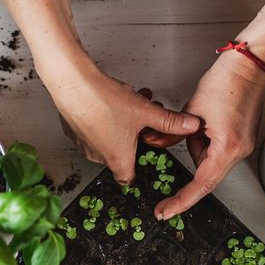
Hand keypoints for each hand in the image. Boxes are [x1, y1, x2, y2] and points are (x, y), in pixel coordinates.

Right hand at [42, 60, 199, 183]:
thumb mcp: (146, 111)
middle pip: (122, 154)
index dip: (139, 169)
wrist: (73, 85)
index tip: (145, 158)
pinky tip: (109, 101)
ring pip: (109, 139)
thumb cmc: (104, 102)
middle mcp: (98, 156)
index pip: (129, 179)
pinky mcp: (74, 131)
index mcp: (118, 159)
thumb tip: (190, 125)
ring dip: (122, 125)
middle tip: (143, 119)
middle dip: (135, 136)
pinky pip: (93, 130)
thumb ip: (170, 121)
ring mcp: (84, 145)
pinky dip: (104, 119)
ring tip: (129, 103)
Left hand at [145, 50, 264, 219]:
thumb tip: (155, 143)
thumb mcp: (190, 110)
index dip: (181, 201)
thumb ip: (171, 132)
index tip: (165, 211)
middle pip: (205, 172)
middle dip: (191, 155)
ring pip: (210, 160)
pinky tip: (207, 120)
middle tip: (185, 140)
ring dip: (198, 144)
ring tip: (203, 117)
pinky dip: (206, 140)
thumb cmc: (225, 82)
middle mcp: (239, 152)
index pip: (201, 185)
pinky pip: (218, 150)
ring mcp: (243, 146)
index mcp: (227, 148)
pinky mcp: (242, 139)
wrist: (249, 66)